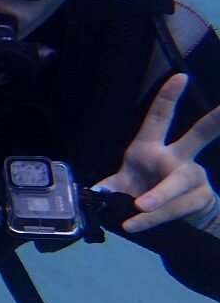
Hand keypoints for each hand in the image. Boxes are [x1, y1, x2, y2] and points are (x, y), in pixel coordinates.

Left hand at [93, 73, 219, 231]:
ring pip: (176, 184)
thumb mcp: (121, 186)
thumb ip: (108, 187)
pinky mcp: (200, 198)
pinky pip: (174, 209)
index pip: (159, 118)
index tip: (179, 77)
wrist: (174, 220)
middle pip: (199, 136)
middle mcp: (178, 157)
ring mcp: (192, 177)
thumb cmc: (142, 190)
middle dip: (215, 122)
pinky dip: (152, 219)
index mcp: (152, 147)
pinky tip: (135, 225)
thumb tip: (94, 193)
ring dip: (158, 197)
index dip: (168, 98)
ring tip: (140, 207)